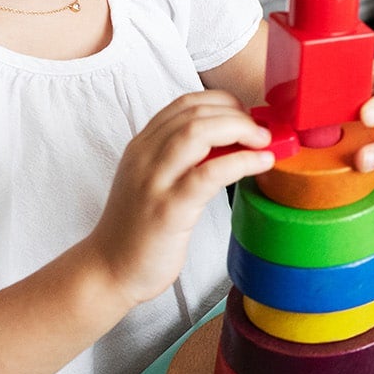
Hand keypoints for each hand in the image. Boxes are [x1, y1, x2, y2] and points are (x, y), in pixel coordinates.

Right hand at [87, 92, 276, 306]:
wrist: (108, 271)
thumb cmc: (140, 228)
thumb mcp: (155, 180)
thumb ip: (183, 158)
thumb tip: (234, 141)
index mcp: (142, 146)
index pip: (185, 103)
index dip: (223, 101)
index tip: (246, 114)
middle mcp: (145, 157)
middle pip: (196, 113)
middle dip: (237, 114)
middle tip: (262, 131)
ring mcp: (154, 182)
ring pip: (199, 132)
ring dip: (240, 129)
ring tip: (264, 142)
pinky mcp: (168, 209)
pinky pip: (210, 173)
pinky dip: (242, 161)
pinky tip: (261, 163)